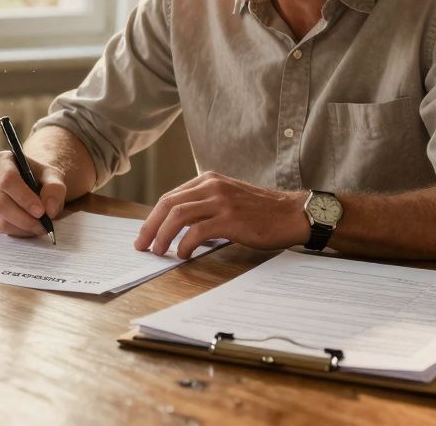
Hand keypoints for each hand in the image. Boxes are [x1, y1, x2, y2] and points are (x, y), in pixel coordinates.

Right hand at [0, 150, 67, 236]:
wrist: (32, 182)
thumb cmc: (40, 177)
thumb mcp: (53, 177)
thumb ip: (55, 189)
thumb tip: (49, 209)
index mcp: (2, 160)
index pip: (8, 180)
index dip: (24, 198)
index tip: (40, 212)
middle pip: (1, 202)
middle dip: (24, 218)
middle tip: (44, 225)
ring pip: (0, 219)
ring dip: (23, 227)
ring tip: (41, 227)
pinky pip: (0, 227)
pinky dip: (18, 231)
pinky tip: (30, 227)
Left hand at [133, 172, 309, 258]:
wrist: (292, 214)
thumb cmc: (261, 211)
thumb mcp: (228, 198)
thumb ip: (205, 204)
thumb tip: (178, 226)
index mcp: (208, 180)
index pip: (170, 197)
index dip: (153, 217)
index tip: (145, 234)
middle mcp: (212, 186)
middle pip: (168, 204)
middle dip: (150, 226)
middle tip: (142, 245)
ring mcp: (221, 201)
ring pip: (178, 216)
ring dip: (163, 236)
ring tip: (159, 251)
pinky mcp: (230, 219)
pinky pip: (197, 231)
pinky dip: (185, 244)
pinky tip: (183, 254)